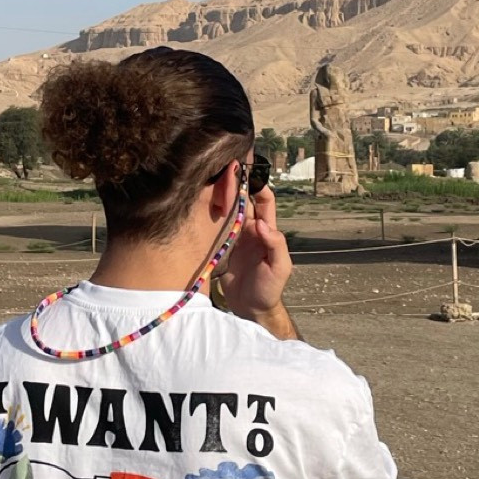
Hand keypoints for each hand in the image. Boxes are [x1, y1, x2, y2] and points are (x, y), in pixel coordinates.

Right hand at [216, 183, 292, 326]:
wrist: (251, 308)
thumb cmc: (270, 288)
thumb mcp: (280, 267)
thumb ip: (275, 245)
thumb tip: (262, 224)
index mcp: (266, 231)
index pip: (264, 201)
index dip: (258, 185)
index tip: (248, 172)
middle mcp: (249, 229)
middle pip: (242, 201)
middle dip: (235, 185)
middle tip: (223, 170)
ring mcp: (233, 237)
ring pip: (226, 211)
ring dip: (220, 197)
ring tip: (207, 182)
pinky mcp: (219, 247)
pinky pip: (214, 227)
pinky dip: (208, 216)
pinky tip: (198, 205)